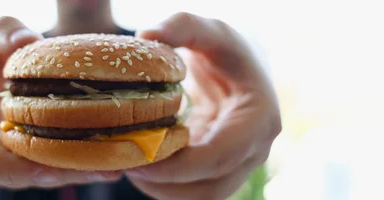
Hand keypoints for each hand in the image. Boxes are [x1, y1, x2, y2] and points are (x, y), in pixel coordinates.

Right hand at [0, 16, 120, 188]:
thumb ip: (1, 33)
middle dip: (56, 174)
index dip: (7, 169)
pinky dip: (77, 164)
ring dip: (75, 173)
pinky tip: (111, 161)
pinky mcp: (23, 162)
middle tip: (100, 169)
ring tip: (114, 167)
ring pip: (37, 176)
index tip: (43, 170)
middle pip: (13, 176)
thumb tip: (26, 39)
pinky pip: (48, 167)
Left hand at [124, 12, 281, 199]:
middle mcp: (254, 149)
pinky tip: (139, 162)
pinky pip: (193, 189)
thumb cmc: (223, 48)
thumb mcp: (207, 29)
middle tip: (124, 163)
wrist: (239, 65)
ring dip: (162, 189)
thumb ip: (180, 25)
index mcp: (259, 119)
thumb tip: (146, 36)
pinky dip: (164, 185)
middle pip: (210, 188)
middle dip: (164, 183)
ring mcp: (238, 163)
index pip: (219, 158)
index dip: (176, 166)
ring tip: (127, 163)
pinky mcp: (218, 168)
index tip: (137, 156)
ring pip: (200, 196)